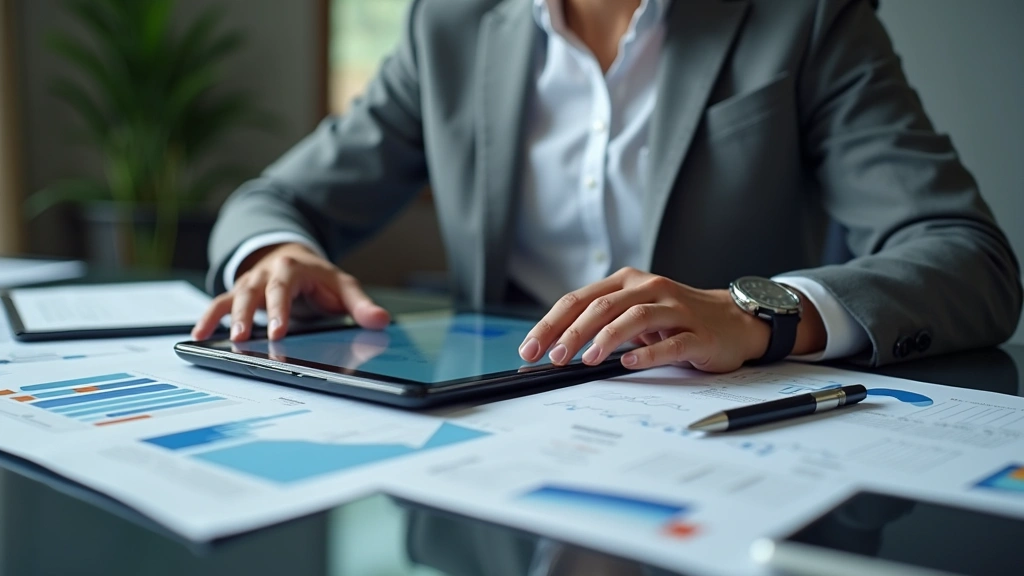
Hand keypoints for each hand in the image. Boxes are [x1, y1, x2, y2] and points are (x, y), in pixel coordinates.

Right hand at [191, 243, 389, 341]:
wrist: (292, 257)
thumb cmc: (319, 277)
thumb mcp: (343, 285)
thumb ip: (361, 305)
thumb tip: (382, 321)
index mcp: (292, 268)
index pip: (284, 288)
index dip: (280, 310)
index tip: (278, 333)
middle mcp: (266, 273)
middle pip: (254, 292)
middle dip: (249, 316)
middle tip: (246, 339)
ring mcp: (250, 283)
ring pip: (233, 298)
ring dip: (226, 318)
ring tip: (221, 340)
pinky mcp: (238, 294)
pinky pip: (219, 304)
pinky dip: (208, 318)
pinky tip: (199, 336)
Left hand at [517, 267, 824, 372]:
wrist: (734, 321)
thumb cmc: (677, 318)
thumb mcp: (635, 312)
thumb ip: (601, 320)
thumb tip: (555, 346)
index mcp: (628, 282)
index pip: (579, 298)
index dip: (550, 324)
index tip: (529, 349)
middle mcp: (650, 288)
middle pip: (602, 305)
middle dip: (572, 332)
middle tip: (553, 357)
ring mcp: (676, 309)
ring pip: (634, 317)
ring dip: (606, 338)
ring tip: (586, 359)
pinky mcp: (698, 334)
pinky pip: (671, 342)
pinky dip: (648, 353)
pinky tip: (629, 364)